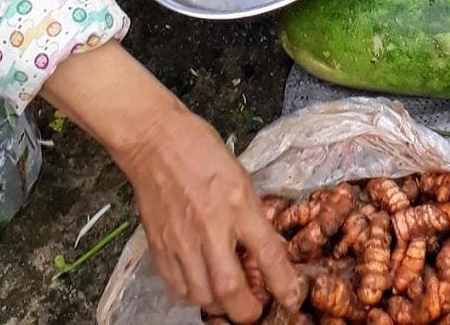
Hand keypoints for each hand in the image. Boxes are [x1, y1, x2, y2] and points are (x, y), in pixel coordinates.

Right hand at [43, 46, 297, 324]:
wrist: (155, 141)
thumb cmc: (202, 150)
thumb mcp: (240, 176)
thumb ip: (250, 213)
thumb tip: (263, 247)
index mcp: (237, 203)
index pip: (267, 253)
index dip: (284, 283)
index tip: (293, 298)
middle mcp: (211, 227)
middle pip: (230, 289)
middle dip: (246, 310)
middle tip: (255, 310)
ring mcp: (181, 241)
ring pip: (201, 296)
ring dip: (218, 304)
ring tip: (227, 298)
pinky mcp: (159, 248)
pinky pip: (176, 288)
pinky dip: (192, 294)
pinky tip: (200, 286)